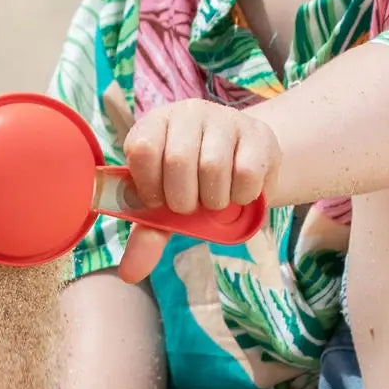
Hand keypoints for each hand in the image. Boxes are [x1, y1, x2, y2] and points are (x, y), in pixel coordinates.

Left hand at [119, 99, 280, 282]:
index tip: (159, 201)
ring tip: (215, 201)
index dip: (150, 185)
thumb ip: (146, 237)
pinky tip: (239, 194)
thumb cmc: (194, 187)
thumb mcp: (166, 211)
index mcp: (154, 127)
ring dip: (214, 201)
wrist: (243, 168)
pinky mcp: (258, 133)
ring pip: (213, 167)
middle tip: (190, 207)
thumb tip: (129, 274)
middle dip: (184, 200)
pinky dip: (242, 196)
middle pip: (178, 161)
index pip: (142, 149)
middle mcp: (186, 114)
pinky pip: (247, 173)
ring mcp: (224, 119)